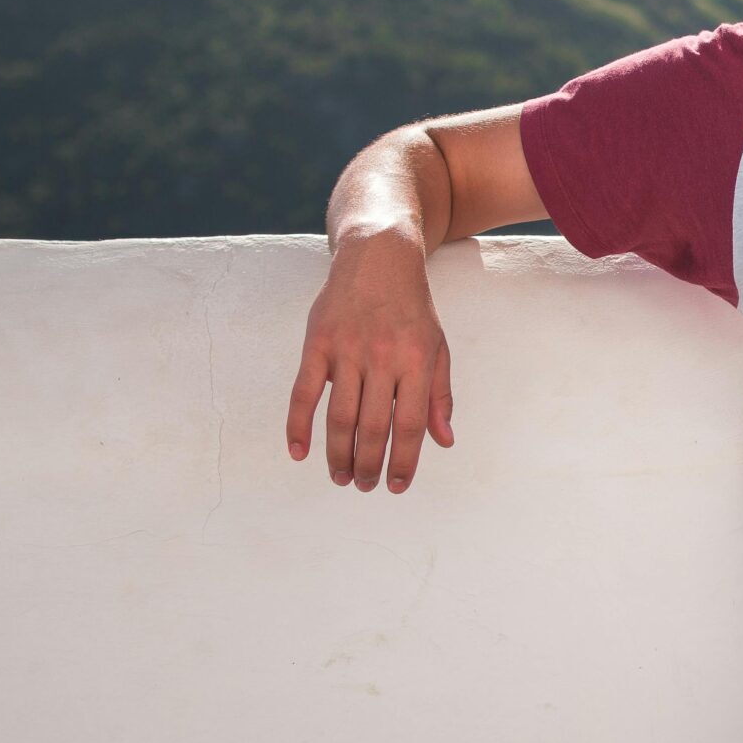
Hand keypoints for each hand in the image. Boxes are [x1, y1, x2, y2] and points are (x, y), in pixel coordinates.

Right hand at [286, 228, 455, 492]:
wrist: (379, 256)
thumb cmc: (412, 308)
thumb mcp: (437, 346)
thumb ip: (440, 395)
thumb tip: (444, 441)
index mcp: (417, 361)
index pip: (410, 425)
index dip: (403, 461)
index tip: (397, 486)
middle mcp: (382, 357)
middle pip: (373, 427)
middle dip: (368, 465)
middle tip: (364, 486)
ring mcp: (347, 350)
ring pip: (339, 417)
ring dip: (338, 454)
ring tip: (340, 477)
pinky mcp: (317, 343)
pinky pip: (303, 393)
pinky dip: (298, 426)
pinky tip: (299, 453)